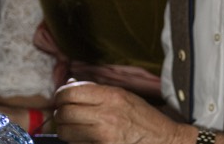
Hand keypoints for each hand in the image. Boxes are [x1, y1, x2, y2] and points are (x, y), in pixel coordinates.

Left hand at [54, 81, 195, 143]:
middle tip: (66, 114)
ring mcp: (102, 136)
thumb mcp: (124, 96)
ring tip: (76, 127)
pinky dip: (75, 142)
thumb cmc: (144, 119)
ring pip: (65, 131)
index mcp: (112, 96)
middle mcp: (105, 115)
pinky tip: (85, 139)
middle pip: (64, 112)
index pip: (70, 92)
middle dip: (61, 113)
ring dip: (65, 129)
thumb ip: (96, 90)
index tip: (62, 98)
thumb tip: (69, 85)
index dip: (61, 95)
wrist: (162, 141)